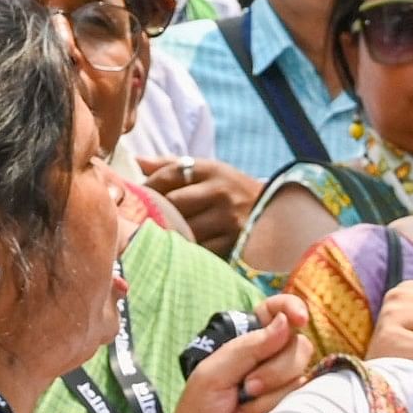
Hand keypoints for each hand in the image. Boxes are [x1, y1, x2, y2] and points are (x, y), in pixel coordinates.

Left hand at [108, 294, 307, 412]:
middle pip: (297, 346)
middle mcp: (267, 363)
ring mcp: (280, 390)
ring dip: (268, 398)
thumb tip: (287, 323)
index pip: (275, 314)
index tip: (298, 318)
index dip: (290, 309)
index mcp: (245, 345)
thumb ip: (249, 347)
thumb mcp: (214, 375)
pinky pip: (302, 403)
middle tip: (245, 388)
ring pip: (300, 377)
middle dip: (273, 369)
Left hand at [146, 156, 262, 253]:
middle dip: (155, 212)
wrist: (276, 215)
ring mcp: (229, 220)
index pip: (170, 173)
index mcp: (212, 170)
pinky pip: (200, 250)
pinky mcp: (234, 244)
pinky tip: (178, 250)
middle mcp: (221, 192)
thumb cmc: (231, 191)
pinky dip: (187, 251)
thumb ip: (172, 166)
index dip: (148, 185)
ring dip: (168, 234)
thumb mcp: (209, 172)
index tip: (136, 195)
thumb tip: (138, 161)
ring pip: (185, 229)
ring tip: (155, 236)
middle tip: (139, 219)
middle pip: (174, 203)